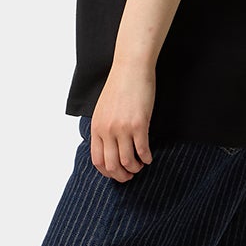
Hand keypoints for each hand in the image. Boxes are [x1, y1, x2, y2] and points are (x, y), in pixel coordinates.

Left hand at [90, 62, 155, 181]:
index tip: (116, 173)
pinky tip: (149, 157)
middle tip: (130, 176)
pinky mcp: (139, 124)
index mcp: (96, 128)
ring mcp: (122, 128)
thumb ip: (103, 129)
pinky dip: (147, 158)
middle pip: (112, 165)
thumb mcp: (103, 110)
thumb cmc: (119, 87)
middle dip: (122, 176)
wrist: (131, 69)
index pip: (97, 161)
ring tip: (141, 165)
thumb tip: (109, 147)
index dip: (108, 172)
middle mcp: (107, 131)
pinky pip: (142, 150)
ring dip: (136, 168)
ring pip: (128, 161)